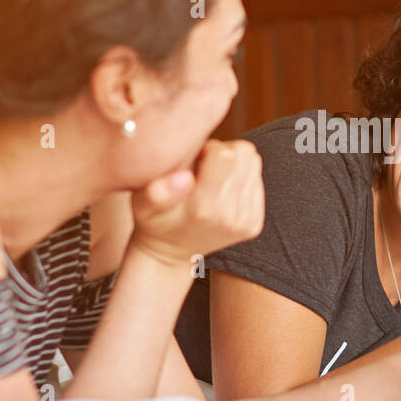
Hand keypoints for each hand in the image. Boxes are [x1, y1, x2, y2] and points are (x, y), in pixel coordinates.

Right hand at [127, 139, 263, 267]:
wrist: (170, 252)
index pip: (225, 156)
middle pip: (245, 154)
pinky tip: (222, 190)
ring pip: (254, 164)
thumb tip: (185, 178)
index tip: (196, 159)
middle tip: (205, 166)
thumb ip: (157, 191)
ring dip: (235, 164)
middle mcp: (229, 216)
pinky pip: (257, 181)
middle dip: (225, 152)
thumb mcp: (142, 204)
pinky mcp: (254, 224)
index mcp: (202, 207)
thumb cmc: (154, 219)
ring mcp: (245, 222)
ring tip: (212, 177)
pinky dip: (241, 179)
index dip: (209, 148)